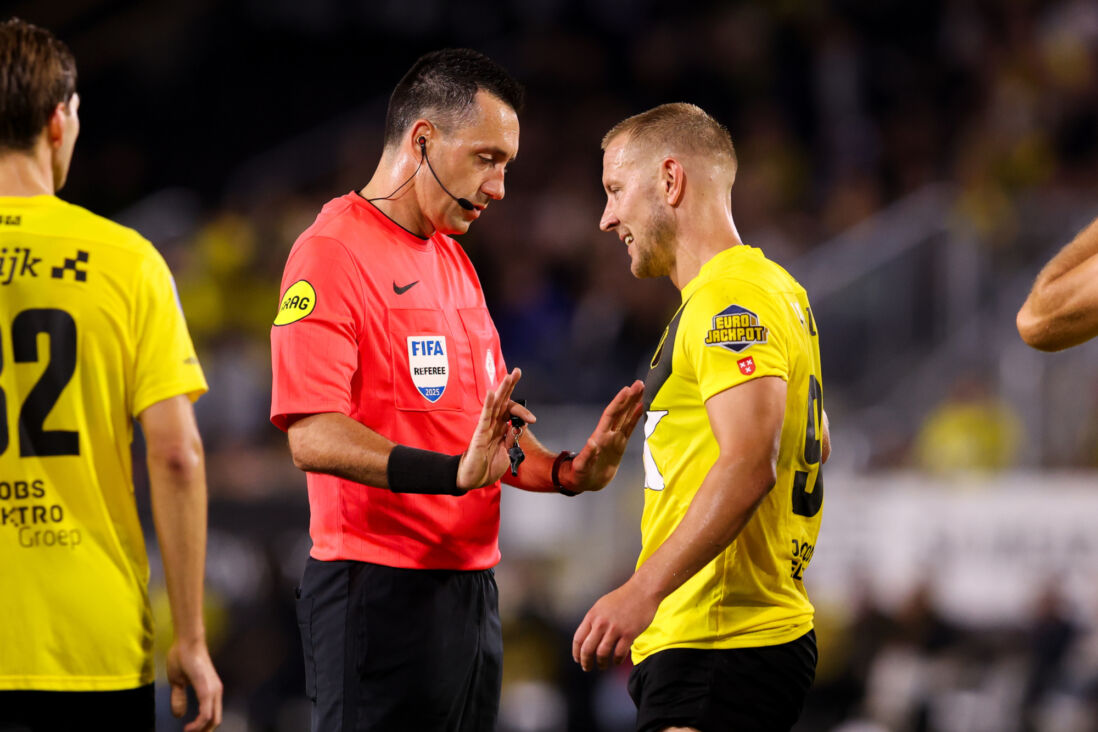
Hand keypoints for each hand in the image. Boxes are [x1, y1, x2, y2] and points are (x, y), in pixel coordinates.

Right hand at [167, 640, 222, 731]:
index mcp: (211, 690)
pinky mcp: (207, 689)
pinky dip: (198, 725)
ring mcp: (213, 690)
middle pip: (215, 721)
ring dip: (200, 731)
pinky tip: (188, 729)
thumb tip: (179, 715)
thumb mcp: (178, 682)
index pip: (212, 715)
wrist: (186, 642)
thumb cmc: (182, 657)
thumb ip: (179, 698)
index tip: (188, 731)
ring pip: (213, 720)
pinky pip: (206, 713)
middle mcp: (216, 691)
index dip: (202, 728)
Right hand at [457, 368, 536, 491]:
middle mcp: (493, 425)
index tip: (533, 419)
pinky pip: (484, 417)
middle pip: (503, 402)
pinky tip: (491, 394)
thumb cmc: (487, 467)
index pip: (511, 413)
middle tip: (517, 371)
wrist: (473, 480)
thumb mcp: (506, 453)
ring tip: (509, 376)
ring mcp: (485, 428)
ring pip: (495, 405)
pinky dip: (488, 405)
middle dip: (510, 386)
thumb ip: (511, 439)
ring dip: (502, 390)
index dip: (522, 411)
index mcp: (500, 429)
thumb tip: (518, 426)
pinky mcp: (479, 434)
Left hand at [565, 380, 643, 492]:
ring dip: (634, 403)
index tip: (627, 390)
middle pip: (621, 411)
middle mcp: (608, 434)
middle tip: (639, 383)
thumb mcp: (581, 467)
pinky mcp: (620, 445)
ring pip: (626, 417)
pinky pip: (630, 428)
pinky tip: (642, 407)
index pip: (611, 415)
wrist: (585, 482)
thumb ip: (587, 455)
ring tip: (642, 389)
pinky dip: (636, 417)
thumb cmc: (580, 475)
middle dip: (629, 397)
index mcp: (600, 437)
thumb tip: (592, 442)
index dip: (619, 402)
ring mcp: (615, 438)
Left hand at [572, 579, 659, 670]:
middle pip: (587, 649)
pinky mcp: (629, 634)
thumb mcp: (602, 606)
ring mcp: (615, 629)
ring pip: (602, 653)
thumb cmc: (623, 598)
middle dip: (586, 661)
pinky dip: (617, 660)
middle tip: (587, 668)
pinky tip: (617, 661)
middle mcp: (601, 623)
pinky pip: (619, 653)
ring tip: (602, 666)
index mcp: (592, 615)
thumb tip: (587, 637)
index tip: (578, 660)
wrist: (642, 590)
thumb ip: (594, 620)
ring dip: (601, 663)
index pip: (578, 638)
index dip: (577, 652)